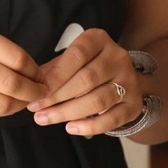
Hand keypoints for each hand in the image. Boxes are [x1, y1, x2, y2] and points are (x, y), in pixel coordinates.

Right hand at [0, 20, 45, 117]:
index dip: (34, 69)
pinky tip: (3, 105)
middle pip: (12, 83)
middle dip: (34, 91)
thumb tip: (25, 66)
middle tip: (42, 92)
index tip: (40, 73)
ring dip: (19, 105)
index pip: (16, 57)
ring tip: (24, 101)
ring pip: (1, 104)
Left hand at [27, 28, 142, 135]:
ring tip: (46, 118)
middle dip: (57, 97)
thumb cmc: (89, 65)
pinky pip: (112, 119)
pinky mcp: (134, 104)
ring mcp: (129, 81)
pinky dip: (89, 126)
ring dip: (68, 112)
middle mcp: (117, 57)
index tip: (37, 91)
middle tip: (36, 109)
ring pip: (97, 100)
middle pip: (86, 79)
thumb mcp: (72, 59)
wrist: (123, 76)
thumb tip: (33, 85)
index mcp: (99, 39)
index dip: (56, 75)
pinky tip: (70, 127)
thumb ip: (54, 69)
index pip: (77, 55)